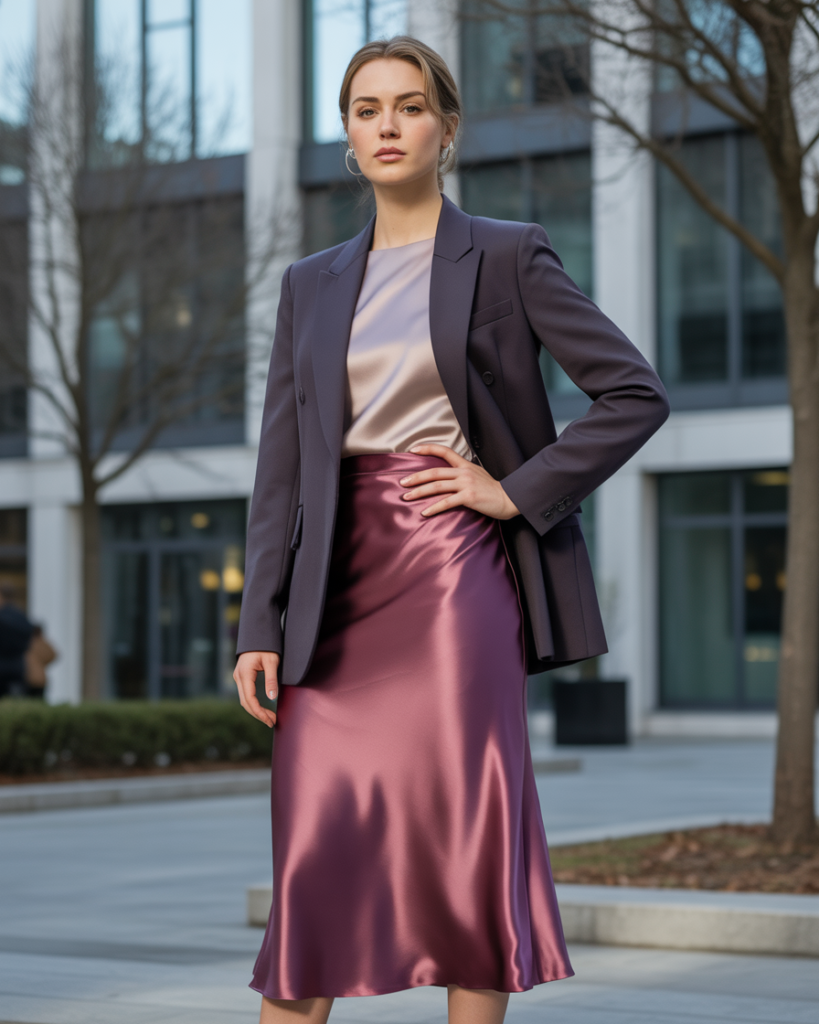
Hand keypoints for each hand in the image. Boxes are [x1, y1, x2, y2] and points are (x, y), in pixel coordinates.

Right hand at [233, 651, 279, 727]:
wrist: (258, 634)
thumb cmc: (266, 646)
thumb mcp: (272, 662)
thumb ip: (271, 680)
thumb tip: (272, 698)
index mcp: (244, 674)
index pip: (250, 699)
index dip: (259, 712)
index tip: (270, 719)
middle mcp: (238, 677)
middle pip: (245, 702)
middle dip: (258, 714)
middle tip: (271, 722)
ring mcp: (239, 677)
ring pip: (244, 699)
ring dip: (255, 710)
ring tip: (269, 718)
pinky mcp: (242, 677)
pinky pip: (246, 694)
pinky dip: (253, 703)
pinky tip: (263, 708)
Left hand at [400, 444, 519, 518]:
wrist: (509, 499)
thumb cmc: (492, 490)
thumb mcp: (477, 475)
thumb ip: (462, 474)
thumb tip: (447, 477)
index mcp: (465, 465)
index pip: (445, 452)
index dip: (428, 448)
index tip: (413, 450)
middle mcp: (464, 472)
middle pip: (434, 472)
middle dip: (416, 477)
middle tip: (402, 483)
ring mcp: (466, 484)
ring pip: (437, 486)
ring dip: (419, 492)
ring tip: (406, 497)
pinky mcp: (469, 498)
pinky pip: (447, 502)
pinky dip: (434, 508)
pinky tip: (424, 512)